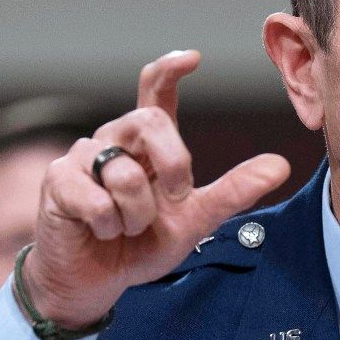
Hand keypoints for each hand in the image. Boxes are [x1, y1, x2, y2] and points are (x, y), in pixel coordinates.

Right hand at [22, 50, 289, 327]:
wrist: (95, 282)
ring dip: (137, 213)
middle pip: (150, 119)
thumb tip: (281, 166)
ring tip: (128, 229)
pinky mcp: (58, 182)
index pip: (156, 91)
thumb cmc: (141, 244)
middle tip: (176, 197)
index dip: (170, 70)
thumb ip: (234, 192)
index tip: (193, 58)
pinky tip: (101, 232)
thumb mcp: (195, 219)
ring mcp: (82, 157)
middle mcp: (115, 140)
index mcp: (149, 144)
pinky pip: (96, 199)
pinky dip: (108, 225)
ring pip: (124, 172)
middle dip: (174, 162)